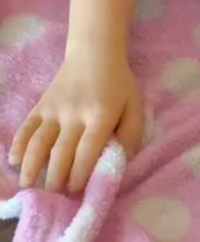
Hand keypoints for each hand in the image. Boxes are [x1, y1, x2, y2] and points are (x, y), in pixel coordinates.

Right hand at [7, 53, 143, 192]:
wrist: (95, 53)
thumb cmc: (118, 85)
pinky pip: (26, 126)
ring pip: (39, 141)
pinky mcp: (41, 104)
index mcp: (101, 113)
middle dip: (56, 178)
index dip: (80, 172)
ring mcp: (55, 108)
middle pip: (61, 150)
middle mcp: (76, 112)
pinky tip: (14, 161)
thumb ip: (131, 135)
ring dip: (31, 166)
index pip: (88, 149)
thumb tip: (118, 163)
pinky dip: (18, 144)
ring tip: (27, 186)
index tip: (75, 190)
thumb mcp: (135, 105)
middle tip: (54, 196)